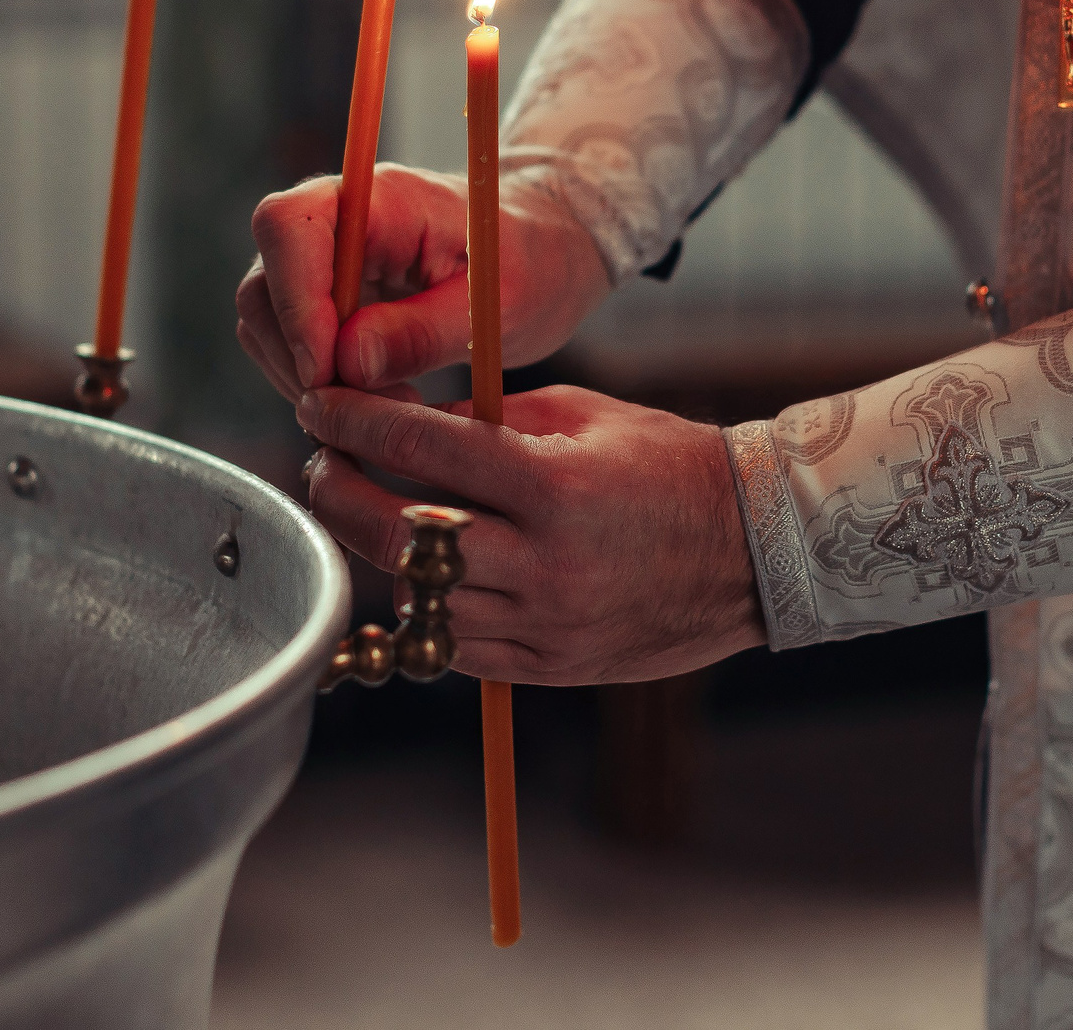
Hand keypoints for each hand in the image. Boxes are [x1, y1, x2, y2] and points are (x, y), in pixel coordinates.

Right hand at [236, 165, 610, 399]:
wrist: (544, 257)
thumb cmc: (531, 264)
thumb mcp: (495, 306)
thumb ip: (422, 331)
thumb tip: (345, 363)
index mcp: (380, 197)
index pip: (289, 226)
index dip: (292, 300)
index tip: (325, 369)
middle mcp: (337, 221)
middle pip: (264, 281)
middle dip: (297, 355)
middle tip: (361, 408)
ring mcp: (325, 261)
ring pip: (267, 322)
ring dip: (308, 378)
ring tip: (387, 406)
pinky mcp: (327, 298)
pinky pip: (291, 345)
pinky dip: (320, 383)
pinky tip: (380, 400)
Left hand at [298, 384, 765, 684]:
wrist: (754, 548)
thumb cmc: (669, 464)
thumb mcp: (584, 416)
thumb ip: (492, 422)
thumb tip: (405, 423)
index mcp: (553, 485)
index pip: (424, 450)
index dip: (357, 423)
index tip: (317, 406)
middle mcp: (544, 562)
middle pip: (400, 537)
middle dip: (341, 496)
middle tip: (322, 464)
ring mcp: (547, 624)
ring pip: (419, 600)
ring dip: (378, 555)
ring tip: (369, 515)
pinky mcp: (552, 665)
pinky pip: (458, 648)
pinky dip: (426, 610)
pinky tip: (422, 573)